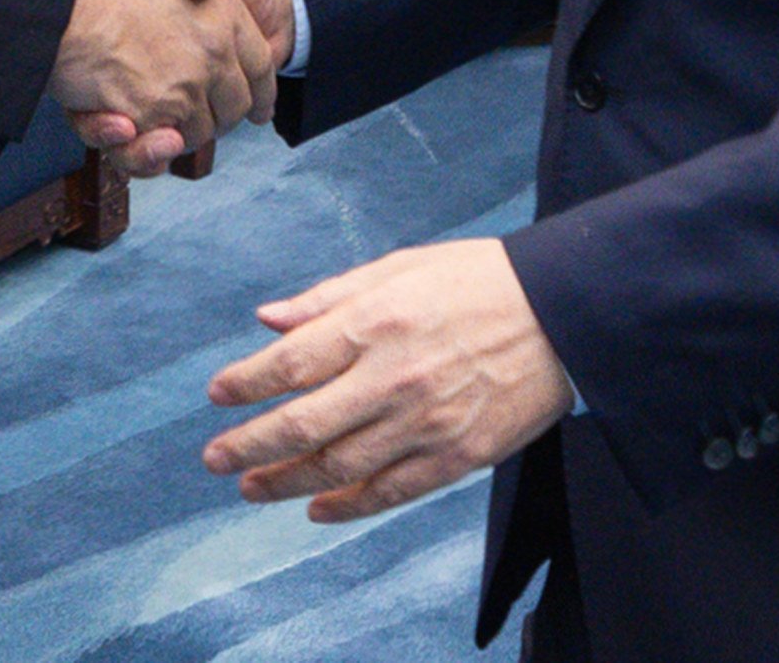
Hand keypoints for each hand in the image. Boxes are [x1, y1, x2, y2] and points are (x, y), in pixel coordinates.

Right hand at [50, 0, 279, 173]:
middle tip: (184, 112)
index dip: (259, 92)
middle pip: (231, 109)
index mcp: (225, 11)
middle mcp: (211, 54)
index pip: (260, 66)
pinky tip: (120, 131)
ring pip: (191, 136)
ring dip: (169, 136)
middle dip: (214, 118)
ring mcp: (178, 89)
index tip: (256, 108)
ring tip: (138, 119)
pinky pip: (146, 153)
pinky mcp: (138, 117)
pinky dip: (138, 152)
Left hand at [202, 236, 572, 519]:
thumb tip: (268, 319)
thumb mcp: (398, 268)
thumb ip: (328, 297)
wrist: (564, 313)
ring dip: (286, 482)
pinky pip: (392, 491)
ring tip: (252, 487)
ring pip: (339, 467)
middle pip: (302, 424)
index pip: (290, 364)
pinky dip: (348, 506)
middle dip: (249, 445)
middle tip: (215, 459)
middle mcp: (394, 377)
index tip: (217, 396)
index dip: (245, 385)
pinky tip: (316, 509)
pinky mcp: (458, 455)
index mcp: (375, 322)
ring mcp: (426, 422)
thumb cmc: (477, 281)